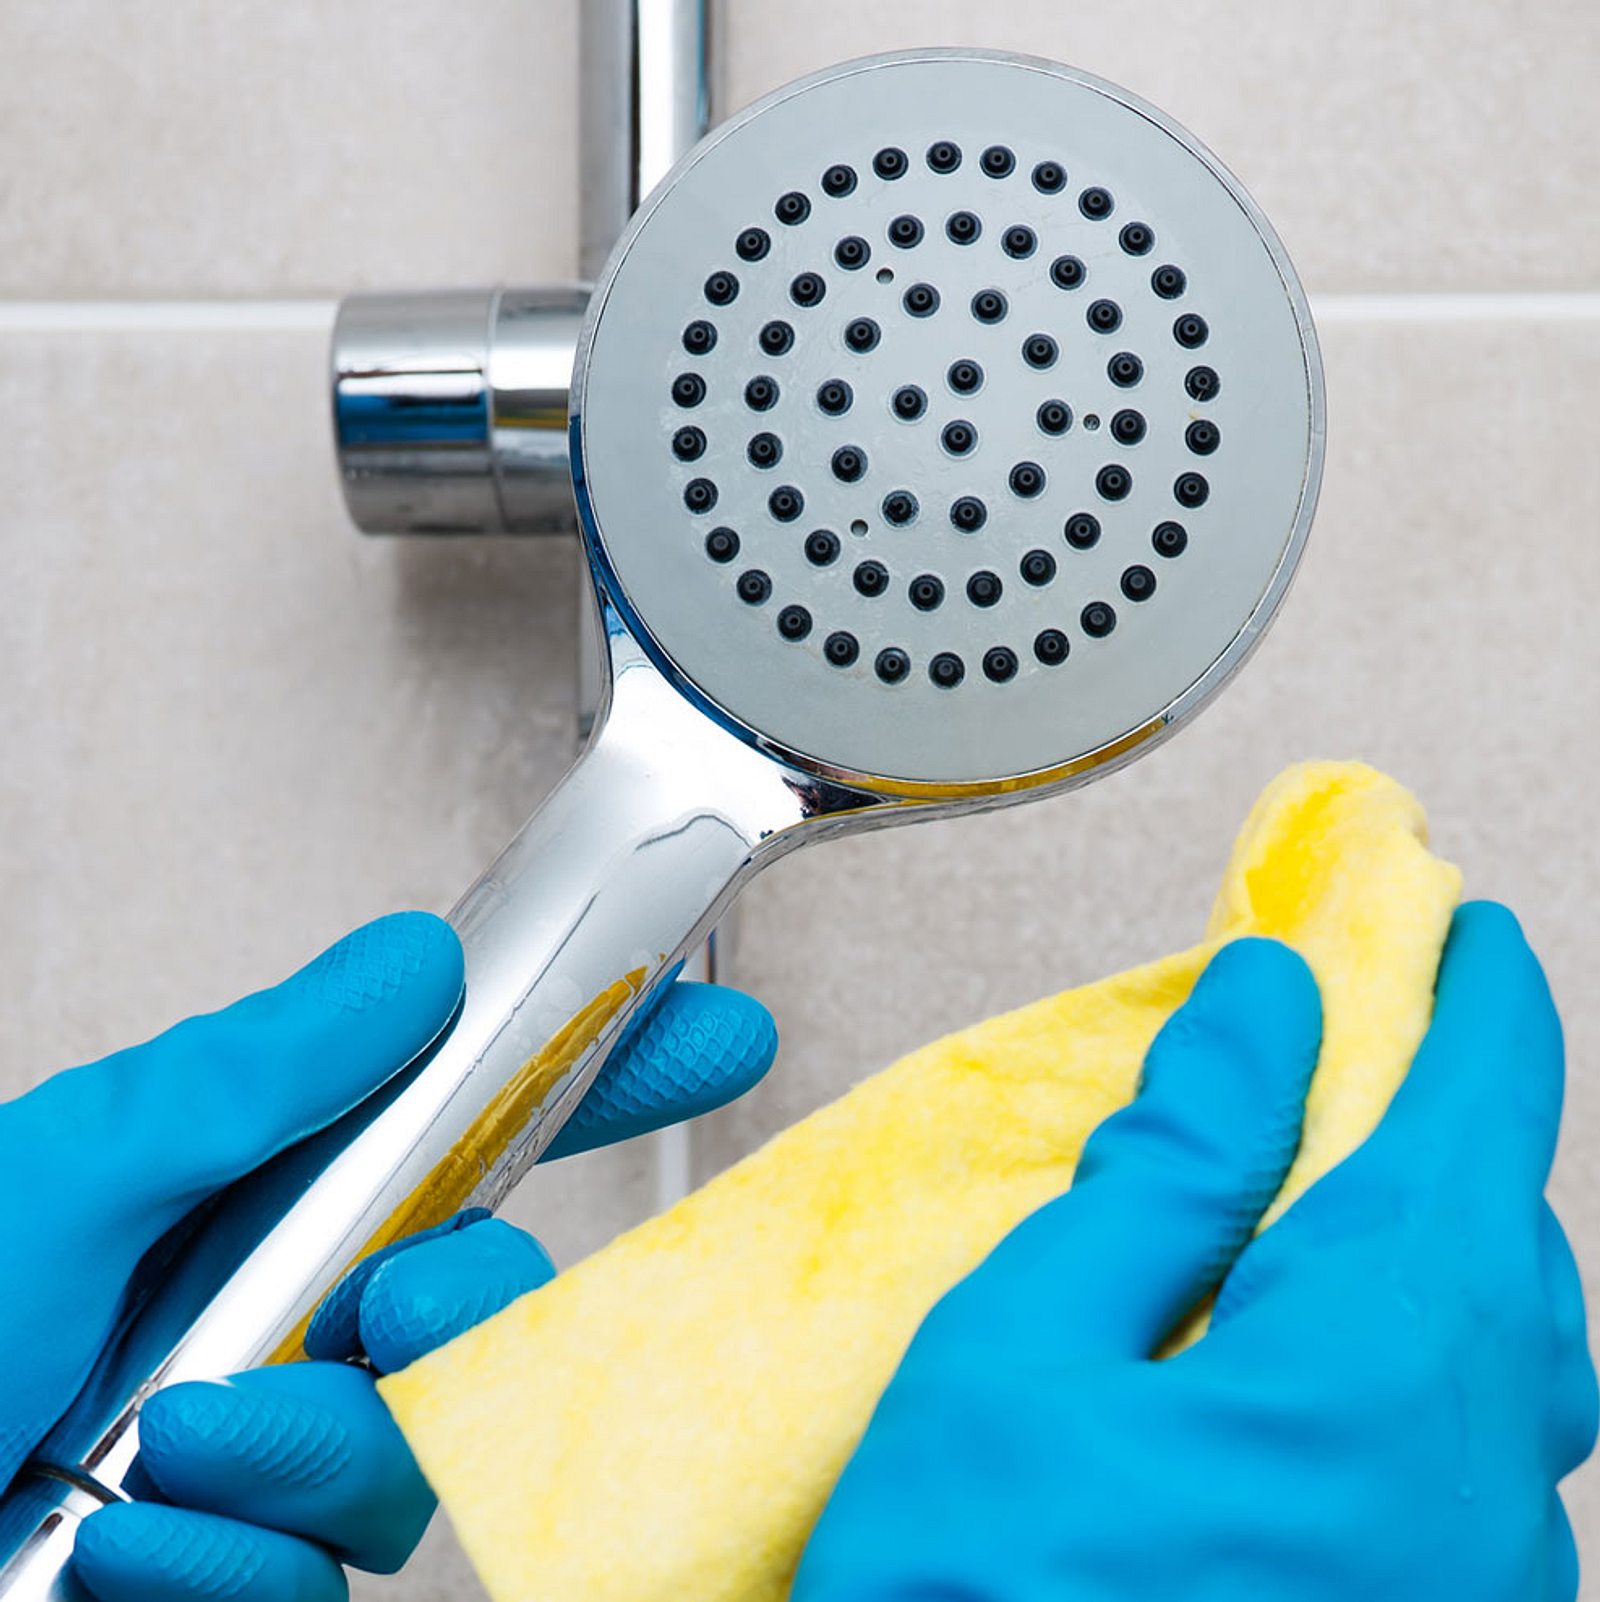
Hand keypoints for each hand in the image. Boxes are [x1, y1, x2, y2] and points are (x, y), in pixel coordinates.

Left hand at [0, 912, 773, 1601]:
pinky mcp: (233, 1583)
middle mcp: (263, 1329)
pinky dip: (226, 1571)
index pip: (463, 1123)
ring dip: (309, 1453)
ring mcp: (250, 1472)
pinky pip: (319, 1589)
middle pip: (477, 1303)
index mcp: (241, 1203)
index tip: (712, 1031)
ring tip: (172, 1451)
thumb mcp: (67, 1181)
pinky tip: (124, 1561)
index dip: (599, 1072)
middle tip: (405, 1301)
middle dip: (478, 1305)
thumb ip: (254, 1076)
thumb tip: (412, 966)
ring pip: (409, 1460)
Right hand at [793, 905, 1596, 1600]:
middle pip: (1498, 1226)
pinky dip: (1416, 1348)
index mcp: (1382, 1369)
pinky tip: (1312, 1346)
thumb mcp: (1027, 1348)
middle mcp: (1482, 1484)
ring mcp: (1485, 1581)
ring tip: (1323, 1179)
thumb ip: (1165, 1169)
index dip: (1462, 991)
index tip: (1443, 920)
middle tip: (1363, 1035)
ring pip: (1500, 1346)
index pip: (1465, 1109)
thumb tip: (1256, 1017)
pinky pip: (1474, 1448)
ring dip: (1429, 1232)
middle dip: (1441, 1109)